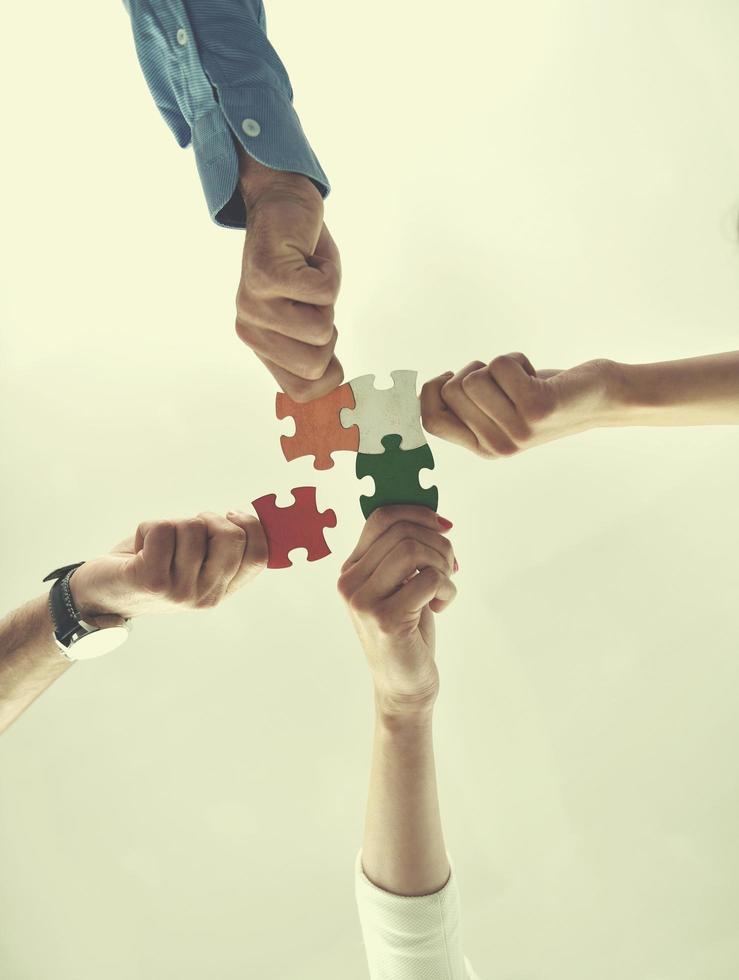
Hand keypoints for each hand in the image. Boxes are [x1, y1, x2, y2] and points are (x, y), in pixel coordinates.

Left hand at [68, 511, 267, 620]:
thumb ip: (219, 549)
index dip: (251, 526)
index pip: (259, 556)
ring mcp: (180, 591)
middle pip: (231, 536)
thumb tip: (246, 517)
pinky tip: (140, 548)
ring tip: (155, 544)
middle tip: (185, 528)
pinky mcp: (152, 579)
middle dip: (207, 519)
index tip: (230, 514)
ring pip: (192, 527)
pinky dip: (147, 527)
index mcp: (221, 591)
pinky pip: (163, 529)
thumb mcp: (192, 563)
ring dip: (170, 524)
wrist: (99, 595)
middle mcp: (205, 596)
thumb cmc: (150, 568)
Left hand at [235, 151, 342, 401]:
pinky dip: (330, 271)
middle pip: (316, 364)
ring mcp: (254, 303)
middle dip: (330, 328)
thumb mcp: (310, 315)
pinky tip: (307, 257)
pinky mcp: (267, 274)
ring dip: (329, 297)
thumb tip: (339, 392)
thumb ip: (315, 352)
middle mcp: (249, 329)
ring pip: (322, 329)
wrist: (282, 203)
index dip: (329, 375)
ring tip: (307, 275)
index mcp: (259, 345)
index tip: (325, 341)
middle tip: (311, 297)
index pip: (300, 392)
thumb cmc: (303, 263)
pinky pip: (324, 294)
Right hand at [337, 506, 457, 718]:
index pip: (381, 517)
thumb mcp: (400, 586)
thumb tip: (434, 517)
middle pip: (402, 532)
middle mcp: (350, 582)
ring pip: (413, 550)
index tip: (444, 526)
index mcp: (351, 569)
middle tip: (450, 566)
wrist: (404, 685)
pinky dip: (446, 588)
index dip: (418, 513)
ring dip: (443, 564)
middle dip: (439, 543)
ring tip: (445, 585)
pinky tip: (441, 605)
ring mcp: (364, 601)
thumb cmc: (407, 631)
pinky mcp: (386, 619)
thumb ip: (404, 553)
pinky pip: (428, 579)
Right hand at [421, 353, 616, 457]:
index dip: (430, 390)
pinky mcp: (537, 408)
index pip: (431, 421)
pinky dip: (517, 358)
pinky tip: (536, 375)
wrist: (601, 398)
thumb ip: (466, 406)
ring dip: (496, 366)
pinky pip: (500, 365)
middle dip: (473, 372)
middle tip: (504, 381)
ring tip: (521, 379)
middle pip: (451, 392)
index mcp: (483, 449)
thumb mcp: (500, 409)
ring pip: (473, 377)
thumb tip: (427, 389)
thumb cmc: (544, 395)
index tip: (450, 375)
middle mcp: (498, 446)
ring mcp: (518, 430)